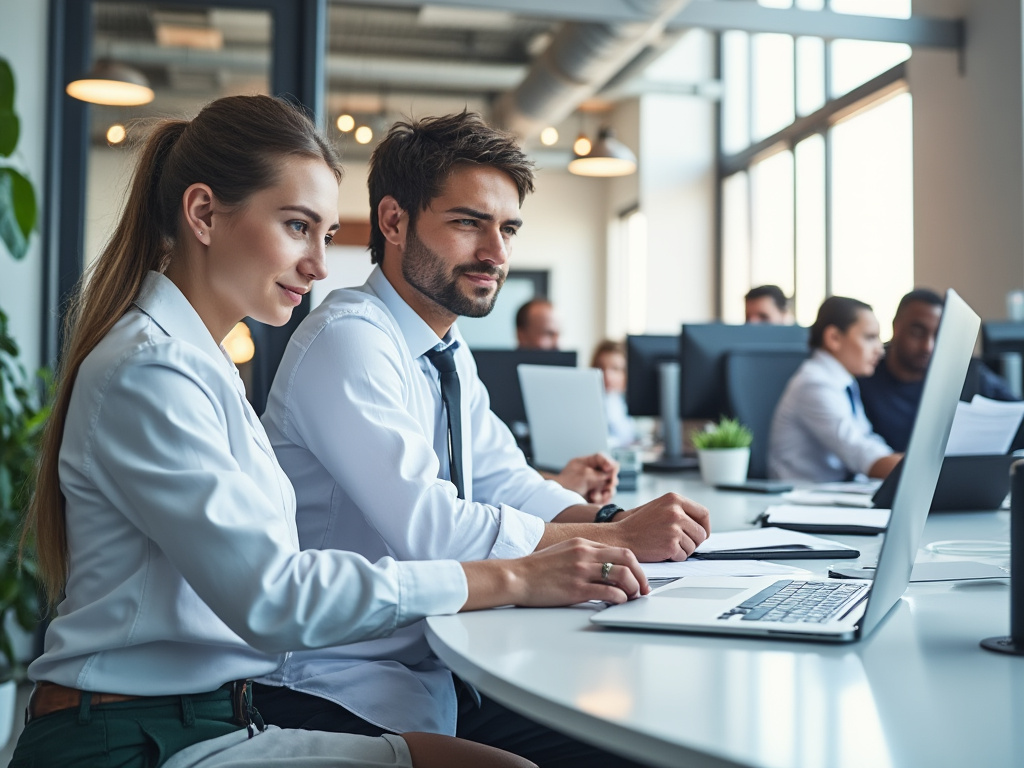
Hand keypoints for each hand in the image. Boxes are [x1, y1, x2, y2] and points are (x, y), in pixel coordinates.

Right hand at [460, 539, 648, 610]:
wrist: (516, 577)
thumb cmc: (537, 569)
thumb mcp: (564, 552)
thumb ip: (585, 556)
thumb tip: (605, 569)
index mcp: (583, 544)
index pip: (620, 550)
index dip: (635, 566)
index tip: (639, 578)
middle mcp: (585, 554)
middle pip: (627, 559)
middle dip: (641, 576)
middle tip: (643, 589)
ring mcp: (582, 571)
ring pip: (622, 576)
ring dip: (633, 589)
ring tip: (632, 598)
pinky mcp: (577, 589)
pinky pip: (608, 593)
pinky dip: (620, 599)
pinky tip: (618, 603)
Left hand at [554, 453, 617, 503]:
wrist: (557, 501)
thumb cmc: (567, 484)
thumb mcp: (584, 475)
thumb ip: (599, 472)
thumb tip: (613, 469)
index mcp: (587, 463)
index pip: (601, 458)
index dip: (608, 462)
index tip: (610, 469)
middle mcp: (592, 473)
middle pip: (610, 473)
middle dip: (610, 480)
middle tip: (606, 485)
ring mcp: (595, 485)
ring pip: (610, 486)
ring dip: (605, 491)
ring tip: (594, 495)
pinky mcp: (596, 496)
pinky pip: (607, 497)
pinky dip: (603, 499)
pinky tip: (594, 500)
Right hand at [611, 493, 710, 561]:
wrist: (621, 537)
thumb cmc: (638, 525)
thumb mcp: (660, 507)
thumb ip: (679, 511)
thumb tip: (701, 525)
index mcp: (674, 499)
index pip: (704, 513)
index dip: (705, 526)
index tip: (701, 534)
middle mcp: (675, 511)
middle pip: (701, 533)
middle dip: (693, 542)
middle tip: (679, 543)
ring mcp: (673, 528)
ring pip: (693, 546)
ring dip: (682, 550)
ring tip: (665, 544)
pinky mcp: (671, 544)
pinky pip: (683, 556)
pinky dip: (675, 557)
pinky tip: (661, 551)